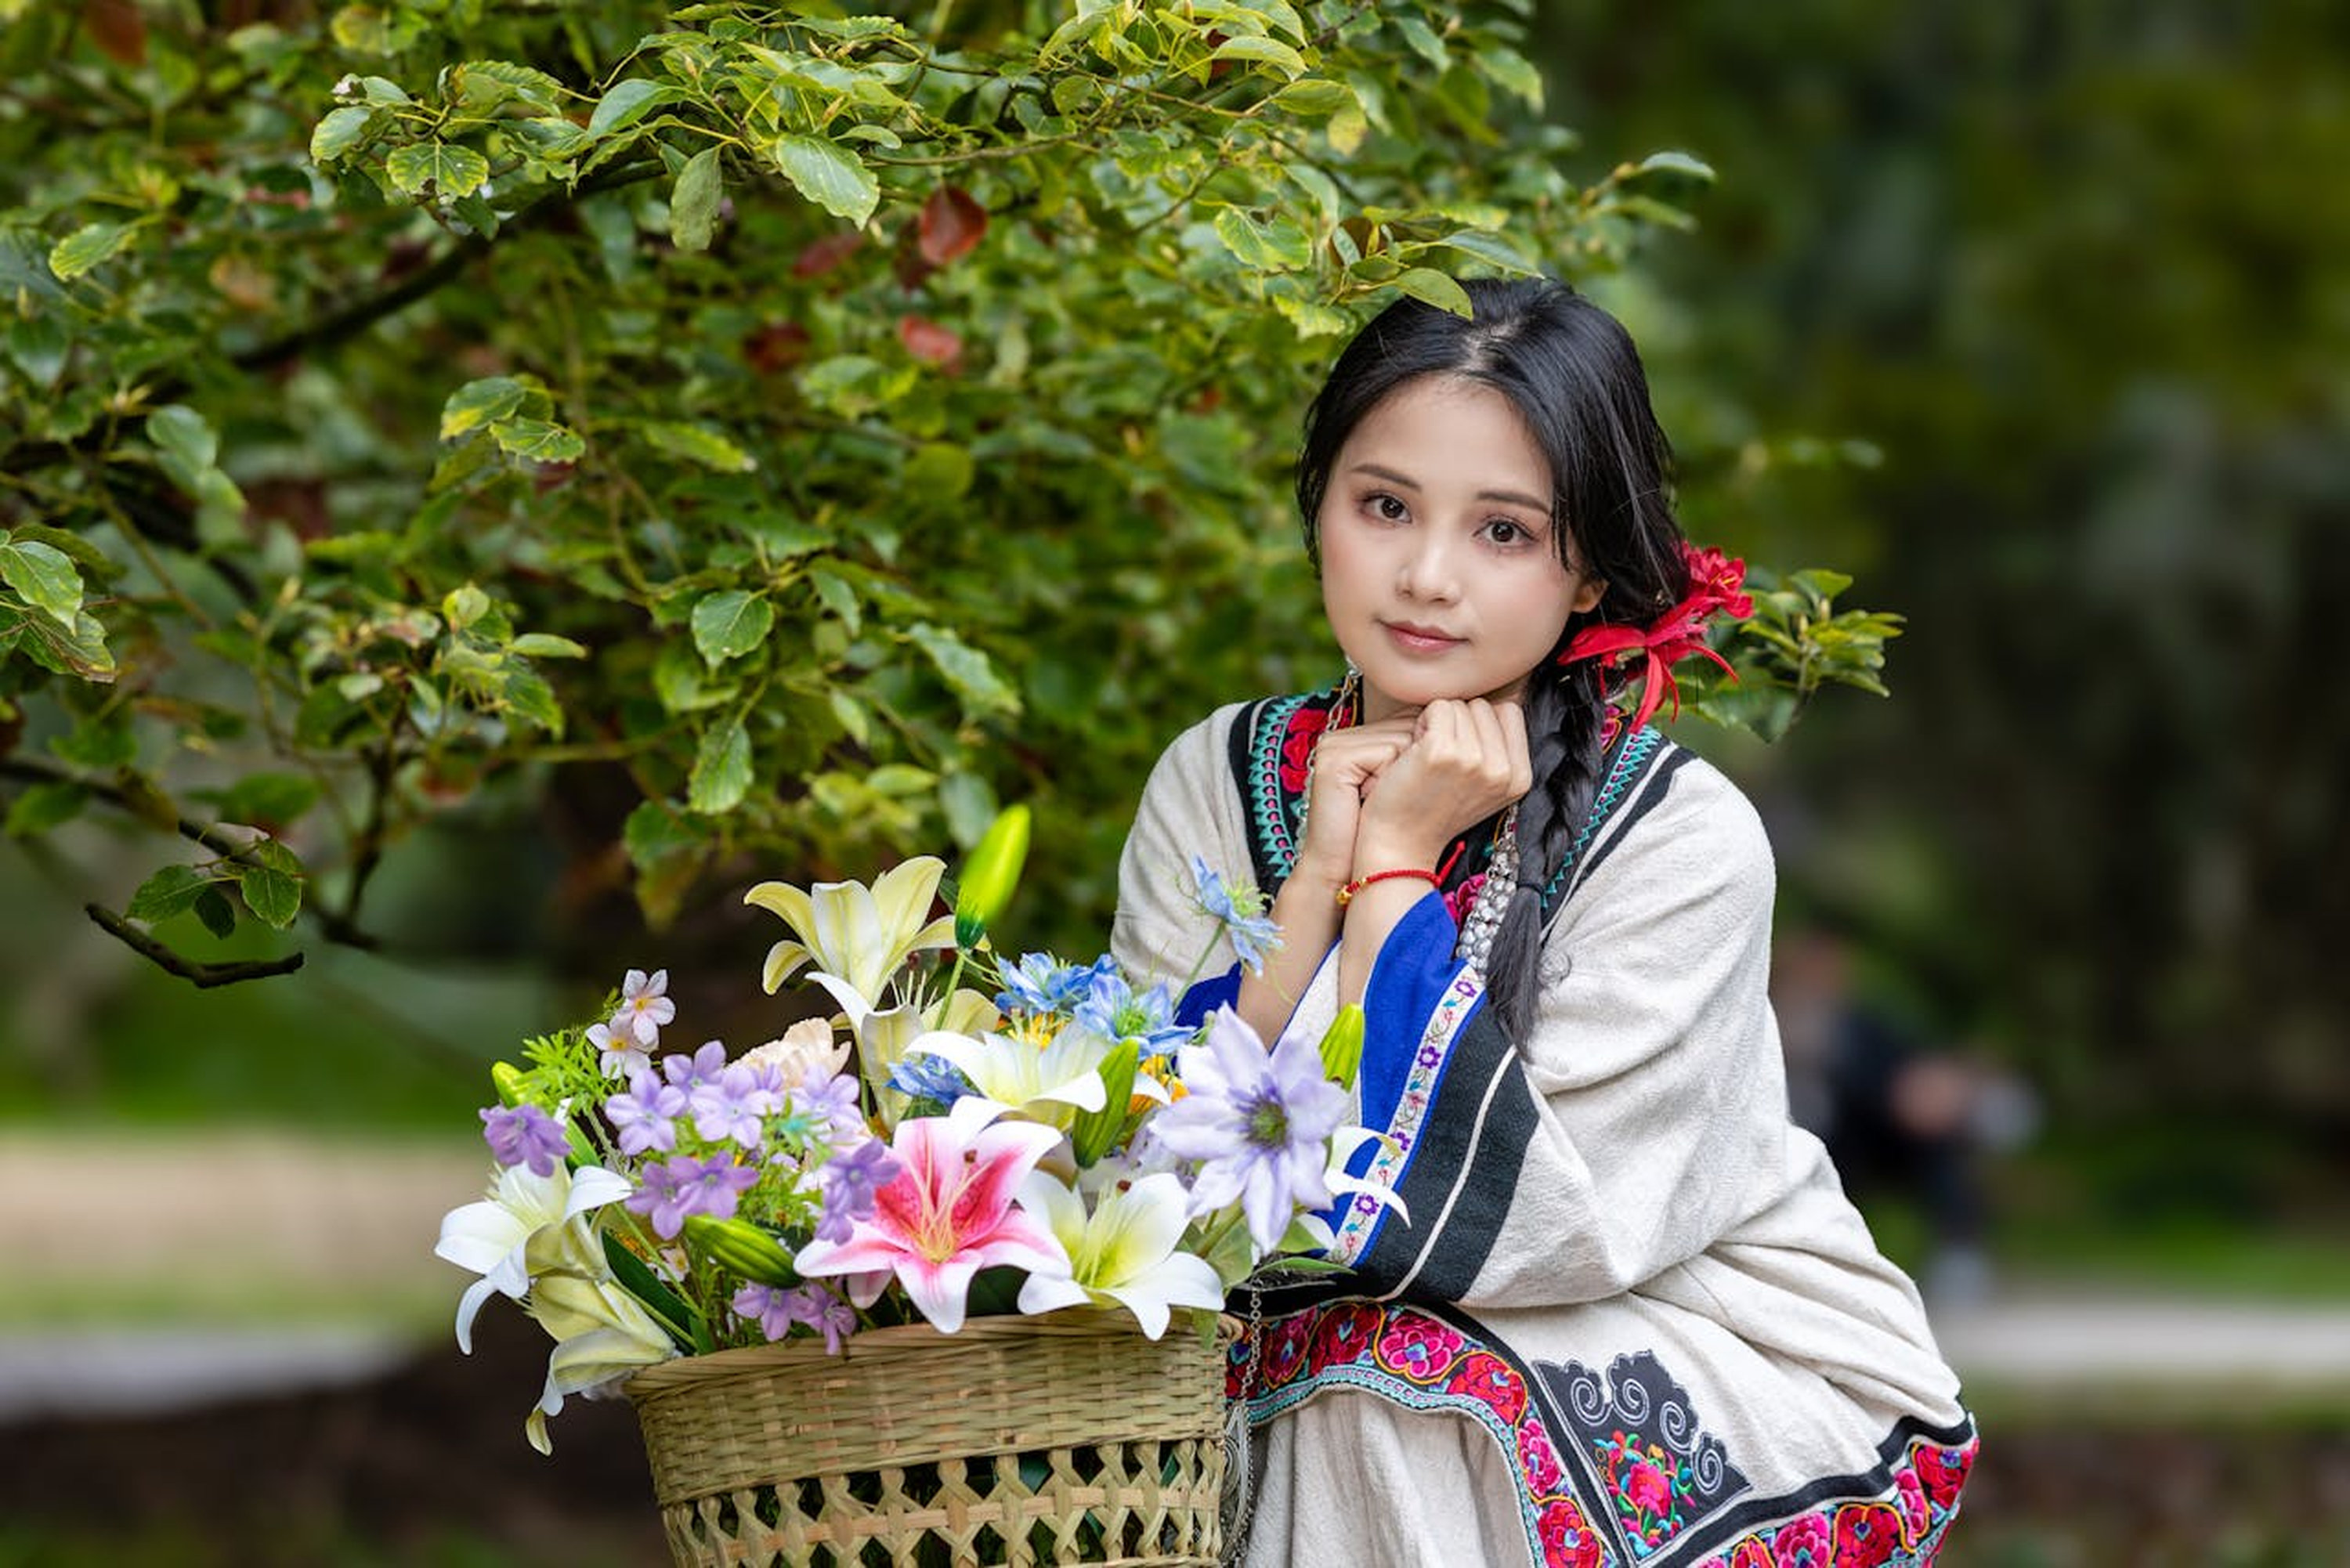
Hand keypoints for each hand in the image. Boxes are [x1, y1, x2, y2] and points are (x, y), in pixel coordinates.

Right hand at [1295, 712, 1418, 890]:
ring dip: (1411, 772)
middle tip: (1406, 795)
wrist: (1348, 870)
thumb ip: (1425, 752)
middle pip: (1411, 722)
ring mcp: (1336, 745)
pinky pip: (1388, 753)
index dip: (1431, 752)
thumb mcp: (1407, 783)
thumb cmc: (1385, 831)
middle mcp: (1345, 735)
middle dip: (1423, 762)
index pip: (1414, 717)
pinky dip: (1393, 778)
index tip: (1422, 787)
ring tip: (1391, 799)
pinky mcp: (1335, 760)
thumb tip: (1473, 727)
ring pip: (1404, 736)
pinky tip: (1380, 799)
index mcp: (1359, 737)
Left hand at [1356, 699, 1531, 868]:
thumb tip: (1503, 697)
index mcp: (1520, 777)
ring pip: (1459, 704)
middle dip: (1459, 722)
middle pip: (1484, 705)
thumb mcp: (1484, 785)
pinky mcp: (1442, 751)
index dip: (1480, 724)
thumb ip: (1499, 748)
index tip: (1462, 752)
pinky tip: (1415, 751)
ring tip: (1427, 756)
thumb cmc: (1435, 810)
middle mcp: (1503, 770)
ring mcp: (1475, 760)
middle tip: (1441, 756)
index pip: (1509, 712)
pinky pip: (1437, 706)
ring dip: (1438, 722)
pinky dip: (1421, 722)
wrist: (1401, 844)